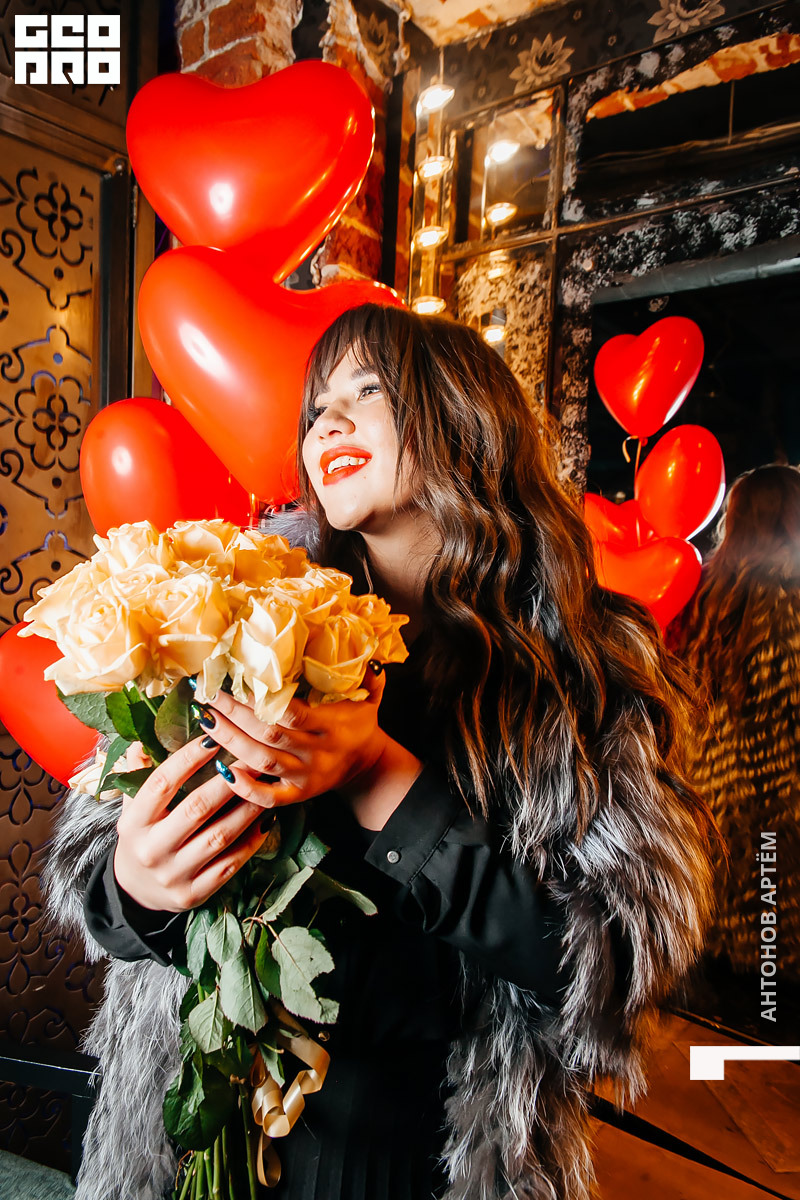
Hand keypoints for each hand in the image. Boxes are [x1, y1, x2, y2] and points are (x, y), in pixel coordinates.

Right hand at [114, 735, 272, 911]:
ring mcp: (173, 874)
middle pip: (196, 808)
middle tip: (253, 759)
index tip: (212, 738)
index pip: (161, 783)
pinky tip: (266, 821)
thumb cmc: (142, 837)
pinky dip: (251, 842)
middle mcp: (151, 849)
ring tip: (266, 787)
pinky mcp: (194, 893)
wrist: (137, 891)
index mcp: (133, 823)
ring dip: (247, 809)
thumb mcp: (132, 807)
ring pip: (219, 837)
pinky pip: (229, 864)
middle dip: (229, 781)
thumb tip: (143, 741)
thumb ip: (138, 774)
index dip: (187, 758)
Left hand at [192, 662, 387, 809]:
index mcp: (332, 727)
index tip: (237, 680)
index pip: (293, 713)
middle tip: (208, 695)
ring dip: (230, 741)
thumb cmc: (360, 724)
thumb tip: (367, 654)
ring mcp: (305, 777)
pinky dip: (243, 787)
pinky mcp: (297, 795)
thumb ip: (370, 677)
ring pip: (261, 761)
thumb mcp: (371, 699)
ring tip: (205, 719)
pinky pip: (267, 797)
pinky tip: (221, 769)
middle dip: (235, 714)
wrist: (368, 767)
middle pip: (269, 734)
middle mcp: (317, 754)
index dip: (264, 700)